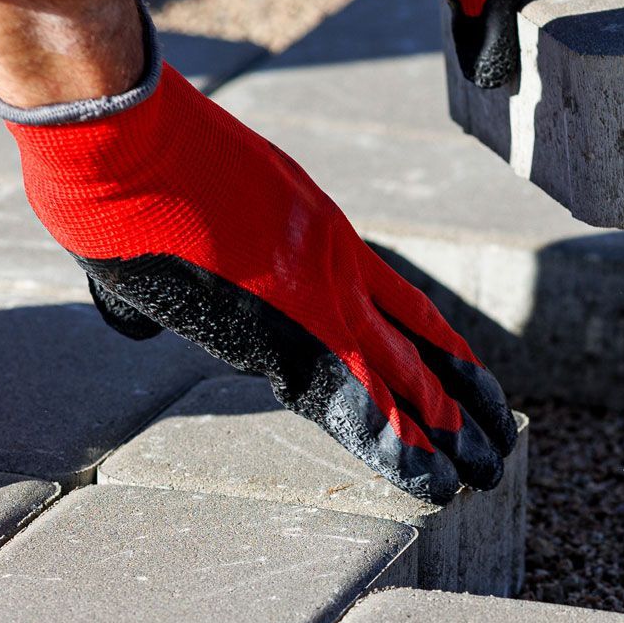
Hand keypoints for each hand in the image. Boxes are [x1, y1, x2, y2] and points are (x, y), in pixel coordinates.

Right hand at [6, 65, 518, 504]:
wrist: (126, 139)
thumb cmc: (129, 162)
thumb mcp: (185, 209)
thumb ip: (185, 266)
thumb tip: (137, 320)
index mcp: (318, 234)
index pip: (395, 306)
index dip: (432, 350)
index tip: (463, 382)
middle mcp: (335, 268)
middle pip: (418, 345)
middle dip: (459, 398)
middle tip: (497, 440)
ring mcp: (321, 298)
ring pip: (408, 379)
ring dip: (448, 434)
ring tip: (485, 474)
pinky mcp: (293, 332)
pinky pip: (363, 406)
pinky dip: (400, 450)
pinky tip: (433, 483)